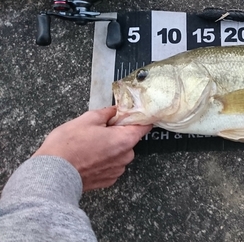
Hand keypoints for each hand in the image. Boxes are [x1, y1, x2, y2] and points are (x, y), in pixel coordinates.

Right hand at [32, 106, 151, 190]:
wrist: (52, 174)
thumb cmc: (68, 146)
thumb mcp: (87, 119)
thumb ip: (107, 113)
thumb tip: (115, 110)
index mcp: (125, 140)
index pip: (144, 126)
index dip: (138, 117)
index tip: (132, 113)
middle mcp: (126, 157)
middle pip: (129, 139)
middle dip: (118, 132)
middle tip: (99, 128)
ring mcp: (117, 170)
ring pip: (119, 153)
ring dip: (110, 147)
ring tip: (89, 144)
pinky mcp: (107, 181)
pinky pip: (111, 165)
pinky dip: (103, 160)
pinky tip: (88, 157)